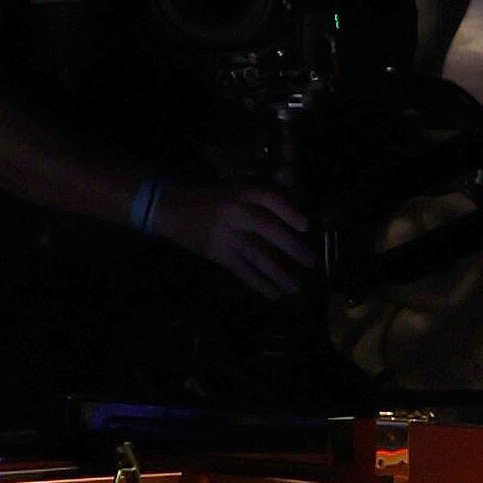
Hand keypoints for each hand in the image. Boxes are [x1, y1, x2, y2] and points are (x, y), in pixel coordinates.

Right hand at [152, 179, 312, 299]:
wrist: (171, 208)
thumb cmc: (210, 197)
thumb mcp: (235, 189)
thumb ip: (261, 201)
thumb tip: (294, 222)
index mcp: (240, 192)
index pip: (268, 198)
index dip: (288, 211)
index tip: (306, 227)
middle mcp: (233, 212)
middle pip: (266, 228)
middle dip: (291, 247)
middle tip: (310, 262)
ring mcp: (224, 234)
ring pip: (255, 255)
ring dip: (278, 273)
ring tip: (295, 287)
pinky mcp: (216, 253)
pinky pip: (241, 270)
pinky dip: (258, 283)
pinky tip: (274, 294)